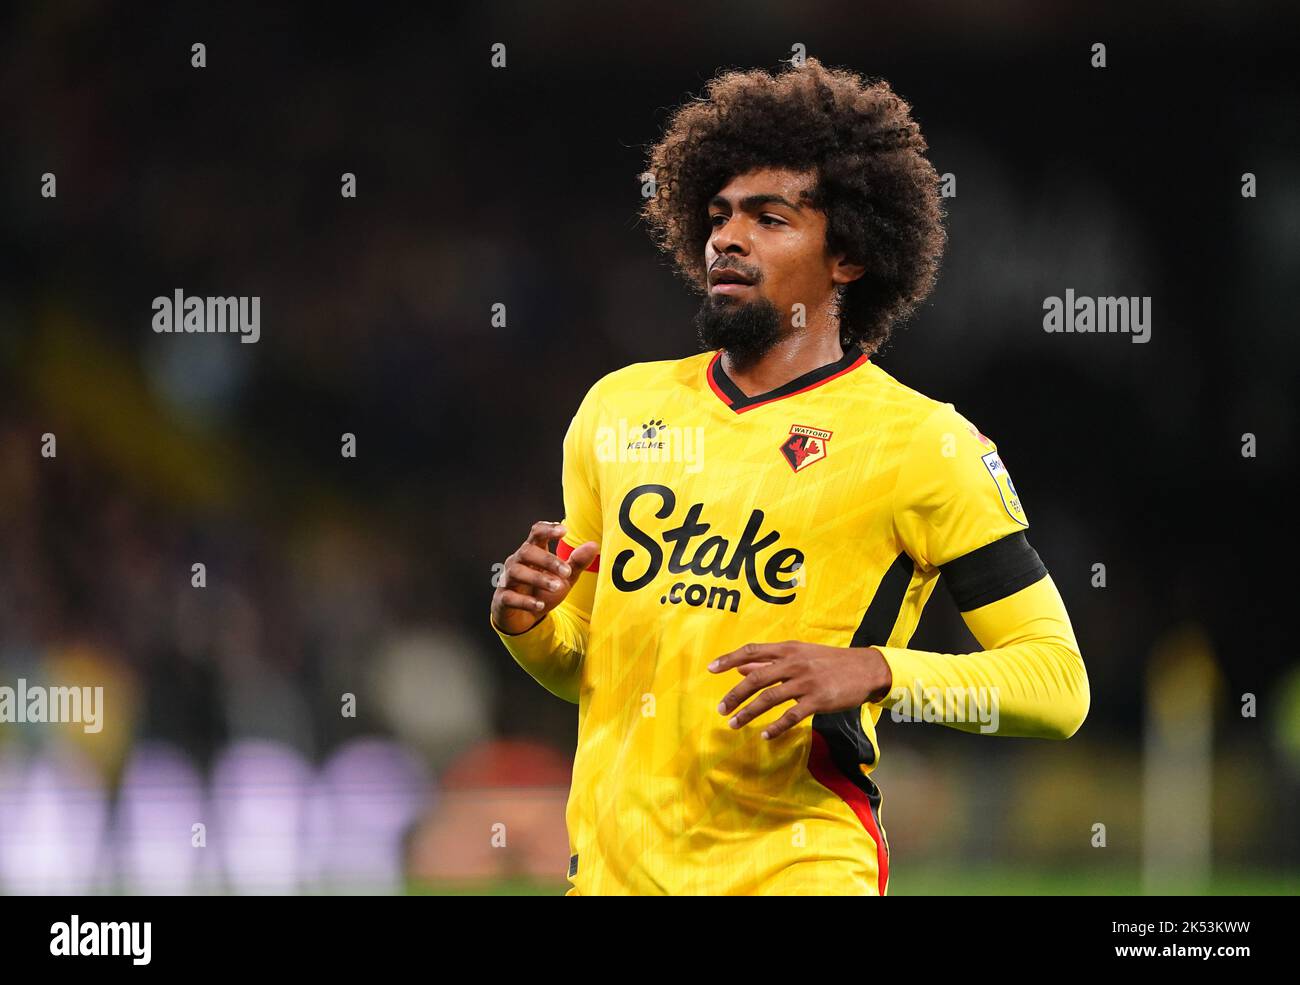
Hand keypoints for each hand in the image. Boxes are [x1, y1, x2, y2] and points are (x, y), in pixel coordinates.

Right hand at [490, 521, 598, 634]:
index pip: (536, 533)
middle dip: (548, 560)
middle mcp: (517, 562)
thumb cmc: (543, 591)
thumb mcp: (565, 578)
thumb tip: (594, 546)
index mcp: (533, 552)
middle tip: (567, 571)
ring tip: (557, 586)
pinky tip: (540, 605)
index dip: (547, 529)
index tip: (564, 530)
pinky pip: (510, 597)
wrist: (524, 617)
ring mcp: (507, 580)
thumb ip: (577, 562)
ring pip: (517, 572)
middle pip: (527, 551)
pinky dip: (525, 601)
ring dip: (538, 578)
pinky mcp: (503, 599)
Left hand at [708, 641, 892, 739]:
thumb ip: (770, 660)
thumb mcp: (800, 654)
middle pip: (756, 678)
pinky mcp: (818, 700)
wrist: (865, 668)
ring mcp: (805, 682)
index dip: (729, 659)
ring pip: (769, 698)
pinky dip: (776, 727)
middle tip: (721, 709)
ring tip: (734, 724)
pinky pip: (791, 716)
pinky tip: (765, 736)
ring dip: (748, 713)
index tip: (711, 669)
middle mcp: (794, 663)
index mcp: (788, 649)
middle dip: (735, 694)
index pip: (752, 651)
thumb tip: (740, 666)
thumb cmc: (829, 661)